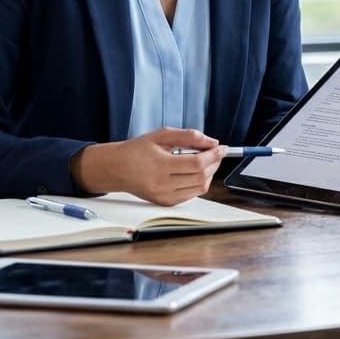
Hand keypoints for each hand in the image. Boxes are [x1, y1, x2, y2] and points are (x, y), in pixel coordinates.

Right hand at [71, 127, 224, 205]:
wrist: (116, 169)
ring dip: (209, 173)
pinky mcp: (165, 203)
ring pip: (199, 188)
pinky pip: (191, 195)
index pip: (197, 163)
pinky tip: (195, 172)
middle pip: (201, 176)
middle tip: (216, 152)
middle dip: (214, 163)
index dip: (214, 155)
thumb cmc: (137, 150)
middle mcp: (162, 184)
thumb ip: (189, 136)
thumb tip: (212, 142)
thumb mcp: (162, 135)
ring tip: (207, 161)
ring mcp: (164, 196)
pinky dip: (199, 183)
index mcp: (160, 165)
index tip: (222, 148)